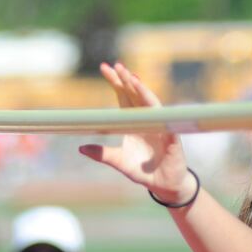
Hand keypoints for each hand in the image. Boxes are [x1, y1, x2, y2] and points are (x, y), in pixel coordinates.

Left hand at [80, 62, 192, 201]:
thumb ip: (103, 154)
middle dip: (127, 80)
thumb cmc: (144, 172)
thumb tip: (81, 148)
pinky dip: (157, 112)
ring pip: (150, 104)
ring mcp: (160, 128)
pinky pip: (164, 122)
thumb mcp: (120, 162)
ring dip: (141, 90)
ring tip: (132, 77)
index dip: (116, 83)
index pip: (124, 97)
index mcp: (134, 123)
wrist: (165, 186)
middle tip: (116, 65)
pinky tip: (151, 102)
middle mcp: (147, 121)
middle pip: (136, 95)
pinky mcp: (171, 138)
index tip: (105, 68)